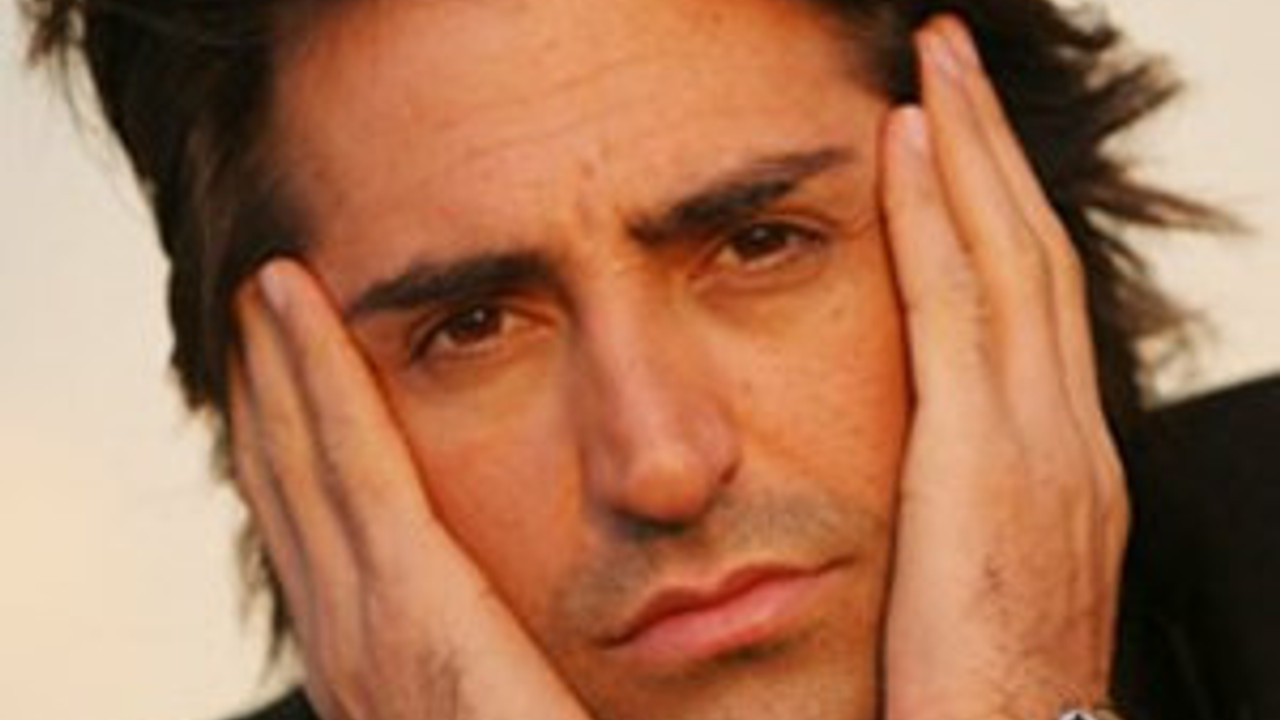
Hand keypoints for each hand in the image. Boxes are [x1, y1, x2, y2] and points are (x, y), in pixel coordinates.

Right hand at [229, 260, 590, 719]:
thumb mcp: (517, 703)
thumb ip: (499, 652)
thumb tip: (528, 614)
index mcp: (379, 668)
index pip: (324, 533)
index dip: (296, 446)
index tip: (292, 371)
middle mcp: (351, 647)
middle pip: (293, 489)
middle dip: (270, 393)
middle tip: (260, 306)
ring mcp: (366, 631)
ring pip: (305, 462)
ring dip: (282, 369)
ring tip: (271, 290)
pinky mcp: (411, 610)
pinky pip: (354, 466)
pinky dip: (318, 380)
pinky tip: (304, 306)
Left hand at [880, 17, 1128, 719]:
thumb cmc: (986, 681)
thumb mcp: (985, 568)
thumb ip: (969, 497)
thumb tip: (927, 460)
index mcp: (1065, 457)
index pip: (1037, 300)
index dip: (1001, 208)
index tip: (959, 139)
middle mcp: (1068, 430)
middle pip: (1035, 252)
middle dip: (992, 148)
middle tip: (953, 59)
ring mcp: (1038, 438)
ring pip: (1009, 254)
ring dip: (968, 150)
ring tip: (934, 67)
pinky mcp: (983, 457)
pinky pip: (956, 308)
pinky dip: (935, 219)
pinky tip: (903, 149)